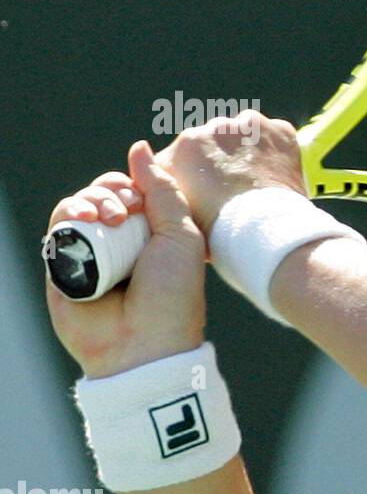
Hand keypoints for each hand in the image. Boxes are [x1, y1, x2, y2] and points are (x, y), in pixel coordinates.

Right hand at [46, 142, 206, 377]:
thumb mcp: (182, 235)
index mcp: (153, 235)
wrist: (143, 345)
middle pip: (104, 194)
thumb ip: (161, 190)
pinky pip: (57, 227)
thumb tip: (139, 149)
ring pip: (79, 206)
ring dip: (90, 201)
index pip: (134, 192)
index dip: (133, 185)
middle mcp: (121, 243)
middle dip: (111, 191)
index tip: (139, 197)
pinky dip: (68, 216)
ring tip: (105, 219)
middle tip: (123, 211)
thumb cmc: (173, 295)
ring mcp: (91, 254)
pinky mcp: (62, 266)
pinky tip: (84, 221)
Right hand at [155, 110, 305, 237]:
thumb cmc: (217, 231)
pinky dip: (276, 151)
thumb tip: (159, 183)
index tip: (207, 191)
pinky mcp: (280, 130)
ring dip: (246, 152)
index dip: (196, 174)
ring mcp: (250, 126)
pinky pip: (276, 137)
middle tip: (233, 189)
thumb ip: (165, 189)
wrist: (263, 231)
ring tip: (256, 183)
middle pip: (215, 142)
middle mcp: (215, 127)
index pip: (186, 153)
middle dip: (220, 160)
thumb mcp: (176, 210)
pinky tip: (276, 174)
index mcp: (185, 143)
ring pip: (245, 135)